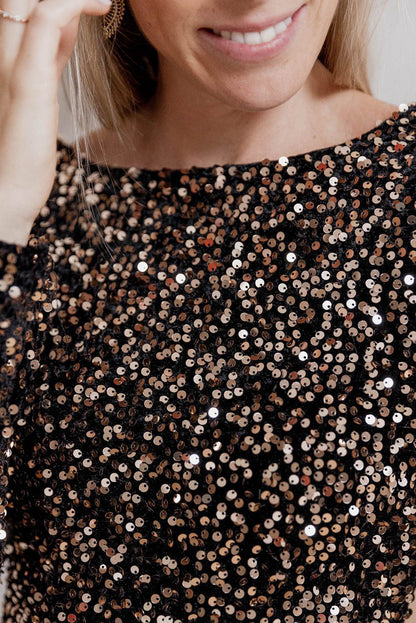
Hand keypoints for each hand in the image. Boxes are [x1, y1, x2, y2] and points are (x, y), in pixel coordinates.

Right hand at [0, 0, 111, 244]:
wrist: (5, 194)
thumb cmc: (23, 156)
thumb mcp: (41, 96)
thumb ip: (51, 60)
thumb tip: (69, 30)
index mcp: (6, 59)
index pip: (23, 8)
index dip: (58, 0)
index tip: (89, 2)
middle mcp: (1, 55)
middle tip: (95, 1)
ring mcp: (10, 65)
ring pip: (27, 0)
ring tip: (102, 2)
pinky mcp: (28, 82)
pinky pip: (46, 21)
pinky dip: (72, 4)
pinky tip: (98, 6)